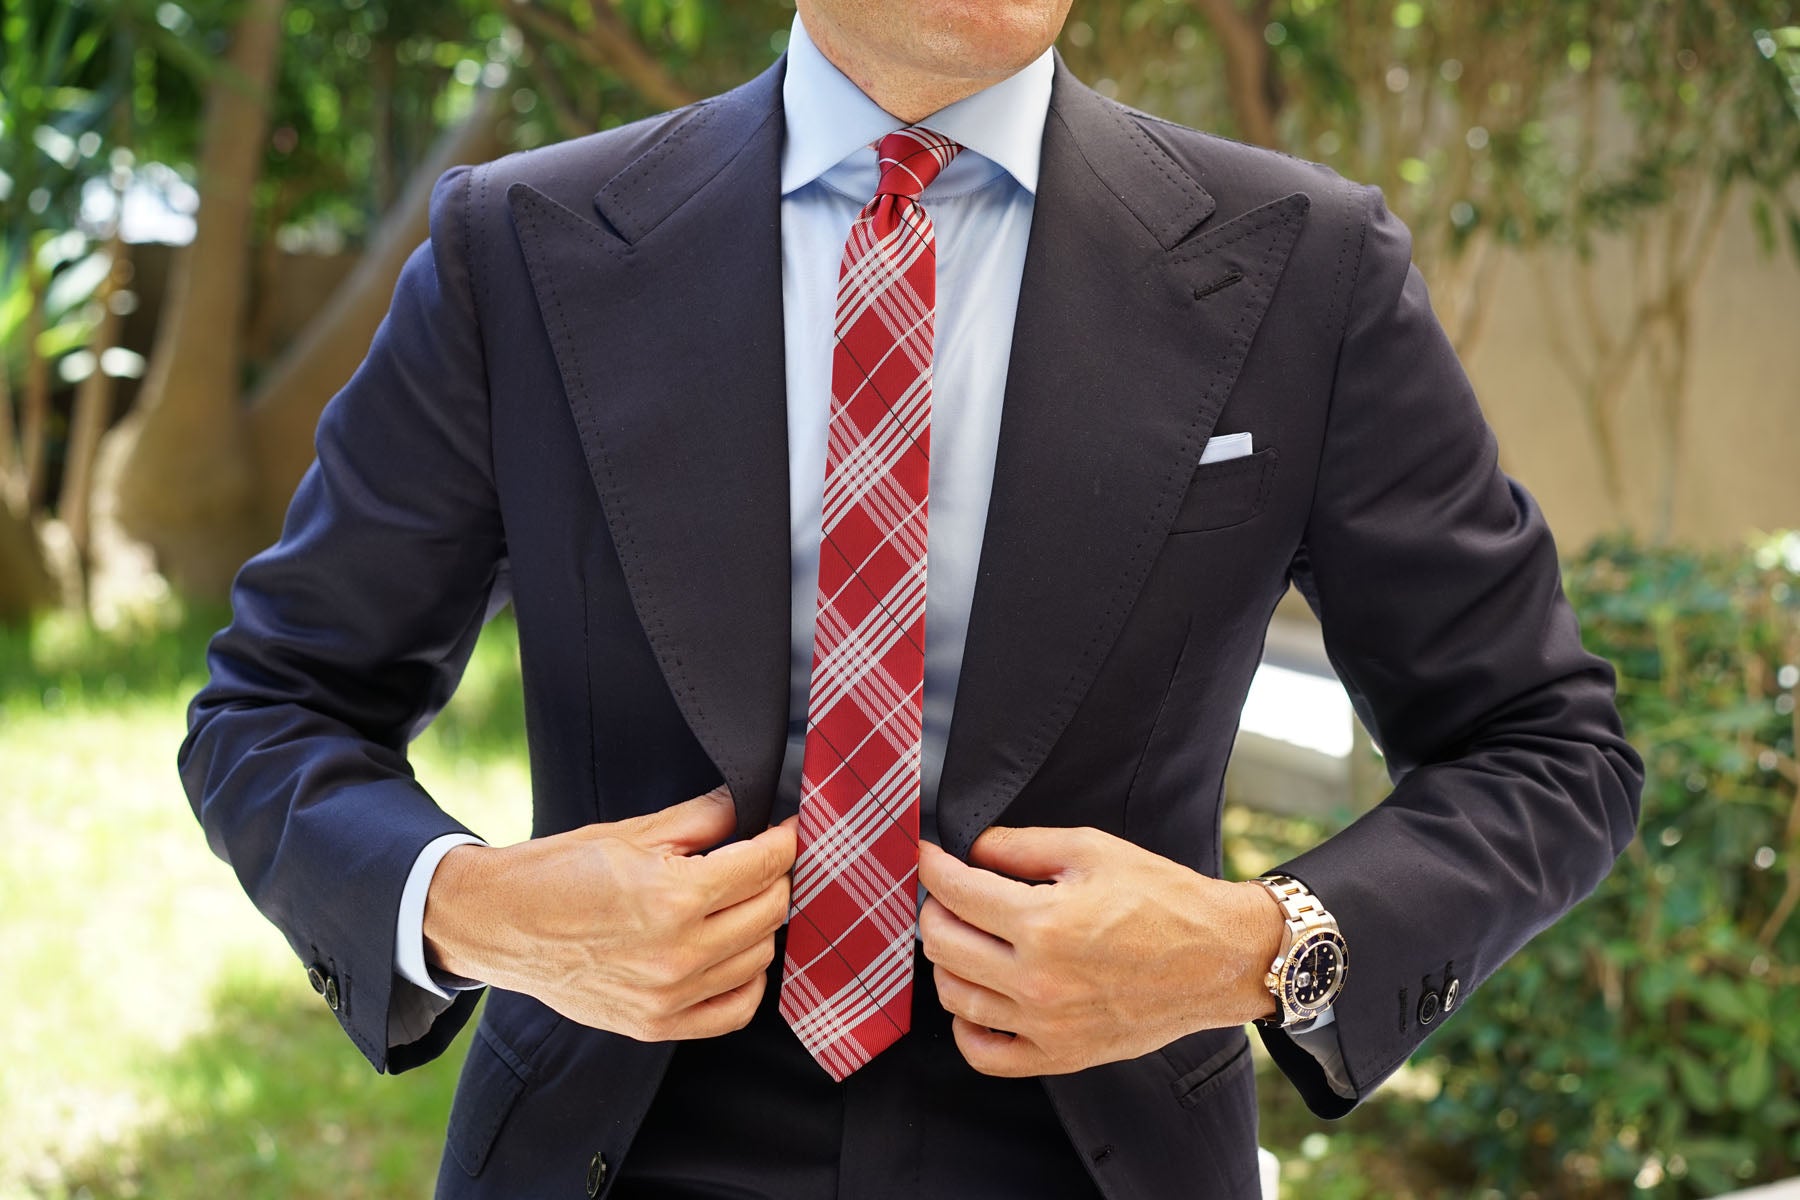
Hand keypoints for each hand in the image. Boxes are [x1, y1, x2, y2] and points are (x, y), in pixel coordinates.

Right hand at [423, 786, 796, 1041]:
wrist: (500, 924)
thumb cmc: (559, 872)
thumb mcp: (633, 831)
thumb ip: (702, 818)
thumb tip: (751, 806)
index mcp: (674, 896)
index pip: (764, 866)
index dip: (785, 840)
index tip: (787, 829)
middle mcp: (678, 952)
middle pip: (771, 911)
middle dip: (776, 877)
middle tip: (762, 860)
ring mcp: (669, 995)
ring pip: (759, 957)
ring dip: (760, 924)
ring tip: (739, 901)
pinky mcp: (657, 1024)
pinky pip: (735, 1010)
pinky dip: (747, 980)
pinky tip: (734, 953)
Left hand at [917, 826, 1283, 1076]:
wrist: (1217, 958)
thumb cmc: (1163, 899)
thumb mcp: (1092, 849)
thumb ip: (1022, 845)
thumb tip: (972, 850)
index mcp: (1044, 923)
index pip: (956, 893)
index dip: (932, 867)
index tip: (926, 856)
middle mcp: (1038, 980)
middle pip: (943, 945)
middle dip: (935, 911)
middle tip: (946, 895)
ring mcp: (1047, 1024)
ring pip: (955, 996)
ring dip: (946, 962)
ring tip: (963, 939)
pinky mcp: (1060, 1055)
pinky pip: (985, 1054)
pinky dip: (966, 1027)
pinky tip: (974, 998)